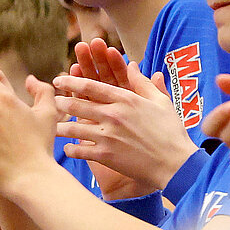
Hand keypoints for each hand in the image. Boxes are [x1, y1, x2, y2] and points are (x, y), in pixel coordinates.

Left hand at [55, 54, 196, 188]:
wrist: (175, 164)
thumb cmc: (171, 132)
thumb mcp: (161, 102)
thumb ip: (143, 83)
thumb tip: (131, 65)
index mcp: (125, 99)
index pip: (91, 86)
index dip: (71, 82)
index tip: (59, 80)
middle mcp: (113, 115)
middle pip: (77, 104)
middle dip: (61, 103)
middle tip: (54, 102)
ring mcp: (108, 135)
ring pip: (74, 128)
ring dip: (61, 127)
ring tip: (54, 127)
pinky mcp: (106, 156)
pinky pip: (80, 151)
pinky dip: (71, 150)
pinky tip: (68, 149)